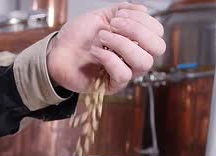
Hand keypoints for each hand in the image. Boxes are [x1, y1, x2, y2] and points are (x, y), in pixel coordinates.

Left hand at [46, 2, 164, 94]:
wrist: (57, 51)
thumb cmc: (78, 36)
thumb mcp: (101, 15)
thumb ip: (123, 10)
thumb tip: (143, 9)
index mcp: (135, 40)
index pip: (157, 33)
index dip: (143, 21)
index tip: (119, 15)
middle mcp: (134, 57)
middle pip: (157, 48)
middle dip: (137, 32)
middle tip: (114, 25)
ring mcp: (125, 72)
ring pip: (143, 62)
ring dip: (122, 44)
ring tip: (102, 37)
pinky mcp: (112, 85)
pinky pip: (123, 74)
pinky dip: (108, 58)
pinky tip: (95, 51)